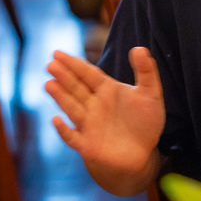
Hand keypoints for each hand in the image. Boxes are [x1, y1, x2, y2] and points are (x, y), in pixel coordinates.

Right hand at [46, 48, 164, 180]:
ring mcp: (89, 125)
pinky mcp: (88, 145)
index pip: (88, 74)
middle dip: (64, 77)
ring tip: (49, 84)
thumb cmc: (145, 120)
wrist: (143, 152)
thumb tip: (139, 48)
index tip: (57, 54)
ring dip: (61, 98)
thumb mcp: (151, 93)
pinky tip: (56, 120)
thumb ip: (146, 71)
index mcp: (107, 90)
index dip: (74, 64)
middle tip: (51, 65)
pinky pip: (73, 138)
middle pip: (76, 88)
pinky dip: (64, 131)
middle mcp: (94, 105)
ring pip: (72, 108)